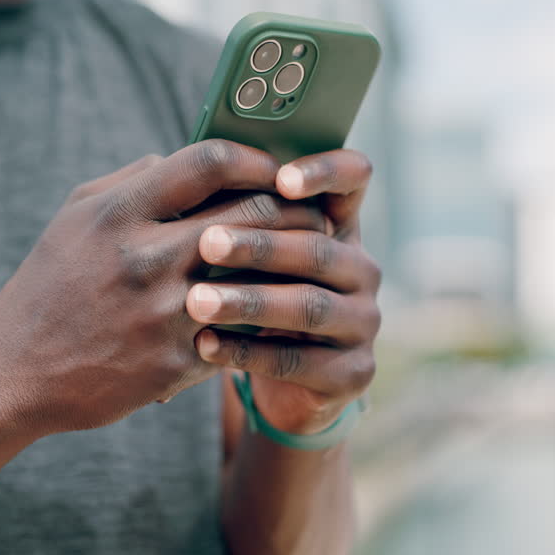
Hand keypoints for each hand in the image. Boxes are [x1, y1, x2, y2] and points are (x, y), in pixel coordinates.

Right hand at [0, 140, 324, 434]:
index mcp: (120, 213)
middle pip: (250, 217)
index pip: (210, 162)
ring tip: (309, 259)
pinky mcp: (176, 364)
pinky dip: (264, 320)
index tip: (277, 169)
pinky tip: (280, 312)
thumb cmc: (52, 281)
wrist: (15, 369)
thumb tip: (196, 159)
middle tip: (313, 211)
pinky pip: (242, 333)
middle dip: (293, 210)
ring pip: (259, 278)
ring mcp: (163, 315)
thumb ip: (137, 180)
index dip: (257, 160)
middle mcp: (144, 259)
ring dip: (292, 267)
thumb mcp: (78, 214)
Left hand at [185, 149, 380, 434]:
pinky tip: (204, 344)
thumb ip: (241, 215)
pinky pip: (297, 360)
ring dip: (249, 301)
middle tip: (207, 243)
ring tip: (196, 301)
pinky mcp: (354, 374)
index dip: (324, 173)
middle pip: (318, 250)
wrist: (282, 384)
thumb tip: (190, 170)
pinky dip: (246, 353)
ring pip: (308, 307)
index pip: (353, 177)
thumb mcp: (252, 256)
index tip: (281, 180)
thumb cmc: (255, 295)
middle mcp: (362, 270)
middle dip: (260, 246)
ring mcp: (363, 323)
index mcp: (341, 224)